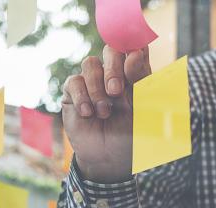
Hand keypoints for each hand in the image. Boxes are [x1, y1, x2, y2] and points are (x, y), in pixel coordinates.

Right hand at [61, 45, 151, 182]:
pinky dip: (82, 97)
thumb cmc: (130, 134)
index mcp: (135, 75)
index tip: (134, 51)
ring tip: (103, 112)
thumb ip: (140, 81)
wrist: (109, 158)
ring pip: (90, 64)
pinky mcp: (74, 93)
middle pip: (111, 50)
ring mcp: (92, 82)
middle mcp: (113, 74)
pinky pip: (74, 81)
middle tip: (116, 92)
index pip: (135, 47)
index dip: (133, 41)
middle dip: (113, 68)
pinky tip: (87, 113)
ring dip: (97, 88)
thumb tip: (134, 53)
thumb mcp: (141, 109)